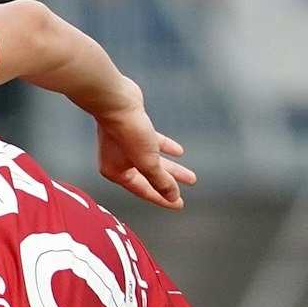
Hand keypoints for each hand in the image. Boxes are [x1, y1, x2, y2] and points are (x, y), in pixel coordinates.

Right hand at [95, 92, 194, 210]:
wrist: (117, 102)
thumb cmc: (128, 132)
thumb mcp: (148, 162)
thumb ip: (161, 180)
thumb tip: (172, 196)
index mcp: (117, 172)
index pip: (144, 191)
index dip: (163, 199)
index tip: (178, 204)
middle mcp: (119, 161)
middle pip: (149, 177)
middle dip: (169, 185)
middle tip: (184, 193)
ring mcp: (125, 145)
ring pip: (153, 161)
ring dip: (171, 168)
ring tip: (190, 177)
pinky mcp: (134, 130)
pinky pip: (153, 144)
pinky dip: (165, 148)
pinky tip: (179, 152)